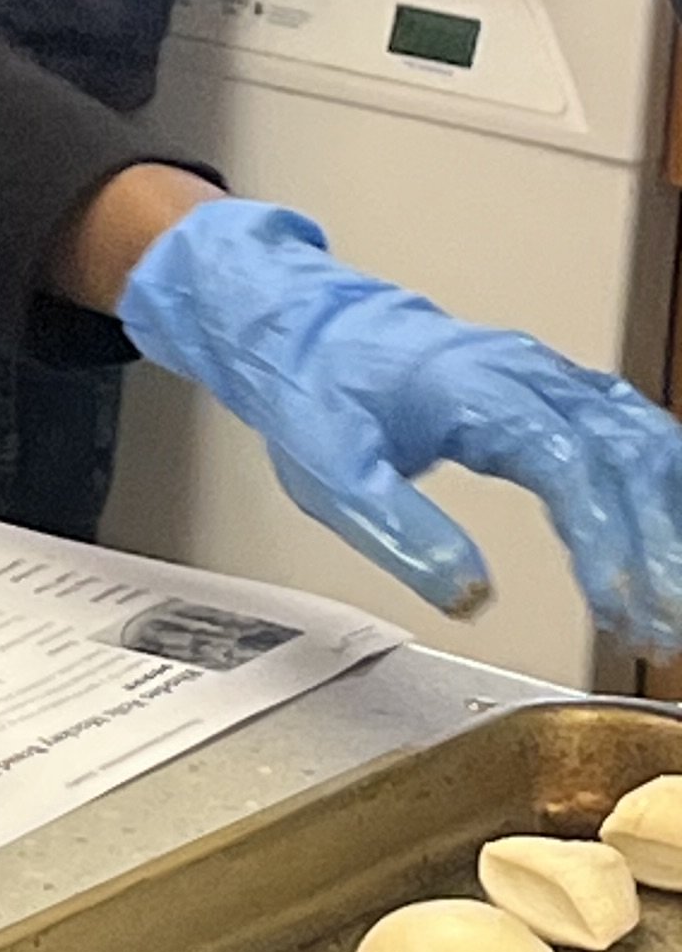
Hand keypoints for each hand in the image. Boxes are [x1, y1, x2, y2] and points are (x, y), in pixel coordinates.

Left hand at [119, 199, 681, 649]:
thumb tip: (469, 595)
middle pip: (628, 454)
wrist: (306, 327)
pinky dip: (664, 491)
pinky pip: (636, 435)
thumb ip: (401, 532)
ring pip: (645, 441)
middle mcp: (531, 375)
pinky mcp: (559, 393)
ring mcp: (553, 379)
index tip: (622, 603)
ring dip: (668, 522)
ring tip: (670, 606)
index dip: (606, 539)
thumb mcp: (330, 473)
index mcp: (478, 389)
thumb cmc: (319, 391)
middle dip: (659, 545)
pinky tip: (669, 541)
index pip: (570, 464)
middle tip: (666, 624)